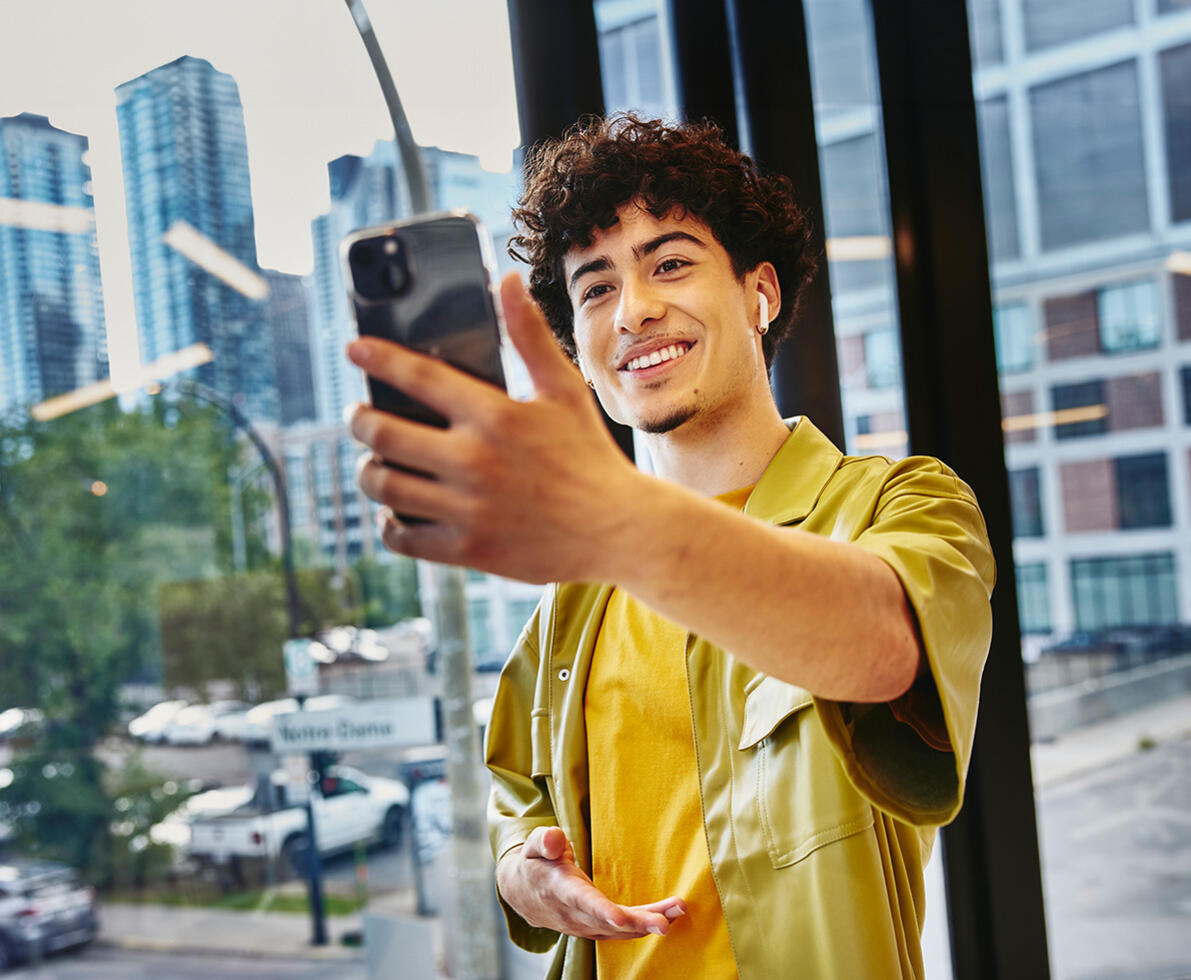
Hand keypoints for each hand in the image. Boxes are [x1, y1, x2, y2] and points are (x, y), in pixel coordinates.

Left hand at [347, 272, 644, 582]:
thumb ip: (530, 336)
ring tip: (375, 461)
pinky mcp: (468, 548)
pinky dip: (388, 523)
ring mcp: (468, 508)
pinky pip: (402, 538)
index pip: (418, 376)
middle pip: (382, 433)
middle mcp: (475, 461)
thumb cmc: (590, 456)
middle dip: (360, 419)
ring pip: (384, 484)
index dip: (377, 358)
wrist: (618, 530)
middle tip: (361, 415)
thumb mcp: (565, 390)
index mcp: (496, 415)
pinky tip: (394, 511)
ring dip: (368, 469)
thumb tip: (507, 280)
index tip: (354, 349)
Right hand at [497, 827, 685, 940]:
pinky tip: (668, 915)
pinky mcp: (595, 928)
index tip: (621, 918)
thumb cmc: (534, 862)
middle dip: (639, 923)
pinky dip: (645, 924)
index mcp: (559, 890)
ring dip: (650, 922)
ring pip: (620, 930)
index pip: (582, 902)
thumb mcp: (533, 845)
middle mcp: (574, 914)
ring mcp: (585, 925)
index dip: (601, 912)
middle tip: (666, 923)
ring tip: (678, 909)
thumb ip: (544, 840)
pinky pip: (622, 930)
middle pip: (609, 923)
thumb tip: (554, 838)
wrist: (522, 892)